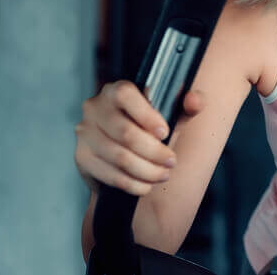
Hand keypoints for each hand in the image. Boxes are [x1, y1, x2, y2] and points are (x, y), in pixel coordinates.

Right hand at [74, 81, 204, 195]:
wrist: (128, 149)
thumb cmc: (152, 125)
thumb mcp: (172, 113)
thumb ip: (188, 105)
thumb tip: (194, 100)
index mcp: (116, 89)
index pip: (126, 96)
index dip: (147, 116)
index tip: (165, 133)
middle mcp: (95, 107)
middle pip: (125, 133)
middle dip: (154, 152)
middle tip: (171, 161)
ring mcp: (85, 132)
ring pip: (118, 157)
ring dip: (146, 171)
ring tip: (163, 175)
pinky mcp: (82, 156)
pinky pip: (108, 174)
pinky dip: (132, 183)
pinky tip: (146, 185)